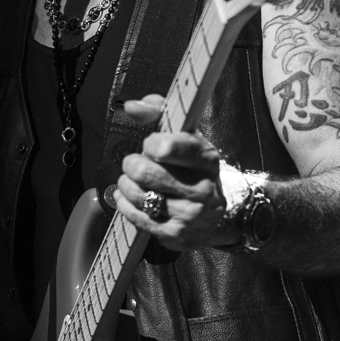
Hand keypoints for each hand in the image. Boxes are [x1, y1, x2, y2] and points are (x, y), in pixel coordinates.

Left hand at [113, 95, 244, 250]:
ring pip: (137, 194)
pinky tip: (130, 198)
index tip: (152, 145)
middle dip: (132, 164)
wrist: (214, 216)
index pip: (167, 146)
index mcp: (207, 158)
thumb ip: (159, 113)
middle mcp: (202, 188)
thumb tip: (132, 106)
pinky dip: (125, 203)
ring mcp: (189, 214)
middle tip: (136, 164)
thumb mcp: (184, 137)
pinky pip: (135, 216)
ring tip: (134, 182)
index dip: (151, 144)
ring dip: (127, 185)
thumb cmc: (191, 169)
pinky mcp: (175, 234)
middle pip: (143, 171)